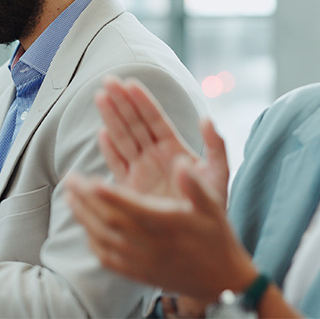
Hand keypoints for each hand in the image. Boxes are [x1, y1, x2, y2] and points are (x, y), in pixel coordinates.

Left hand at [66, 157, 255, 301]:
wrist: (222, 281)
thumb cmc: (217, 239)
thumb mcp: (213, 206)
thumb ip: (195, 184)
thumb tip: (181, 161)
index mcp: (167, 225)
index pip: (131, 208)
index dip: (109, 195)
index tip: (89, 180)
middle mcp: (151, 245)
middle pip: (110, 221)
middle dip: (86, 199)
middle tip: (70, 178)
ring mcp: (141, 261)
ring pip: (103, 238)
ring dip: (83, 216)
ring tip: (69, 198)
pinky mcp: (138, 274)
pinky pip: (107, 258)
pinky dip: (92, 241)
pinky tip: (85, 227)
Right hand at [96, 76, 228, 202]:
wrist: (198, 239)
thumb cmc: (212, 206)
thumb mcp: (219, 175)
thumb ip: (216, 147)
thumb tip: (207, 119)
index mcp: (173, 148)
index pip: (154, 119)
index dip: (142, 101)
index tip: (130, 83)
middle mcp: (154, 156)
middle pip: (134, 123)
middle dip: (121, 102)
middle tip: (108, 80)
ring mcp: (141, 171)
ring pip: (123, 139)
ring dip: (111, 118)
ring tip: (100, 96)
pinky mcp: (131, 189)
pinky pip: (117, 165)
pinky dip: (109, 150)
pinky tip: (102, 133)